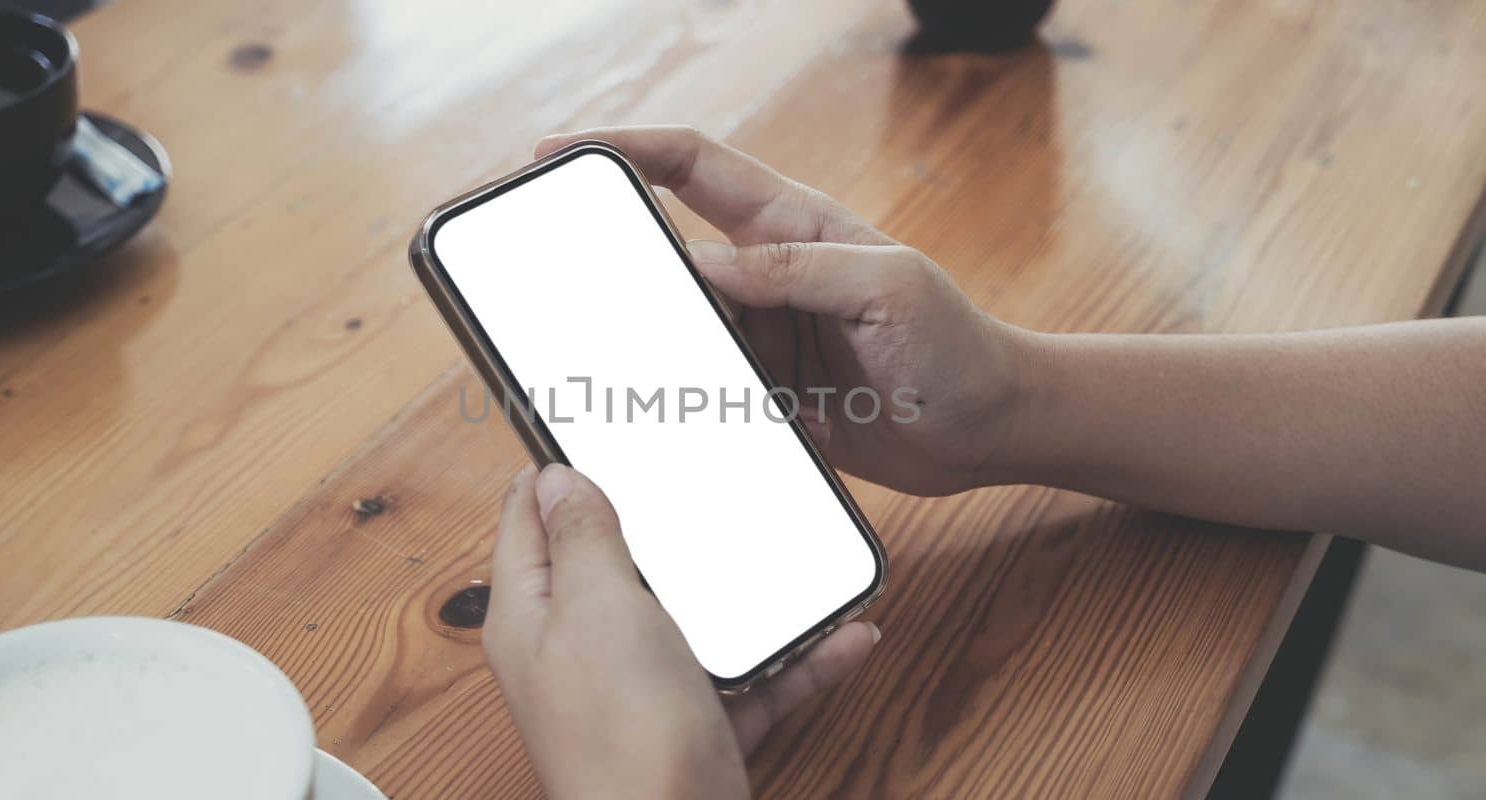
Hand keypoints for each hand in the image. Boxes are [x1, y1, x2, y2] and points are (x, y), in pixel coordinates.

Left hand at [485, 464, 879, 798]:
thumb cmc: (623, 736)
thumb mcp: (596, 607)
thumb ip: (582, 538)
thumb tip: (555, 479)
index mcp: (535, 614)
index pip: (527, 519)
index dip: (556, 468)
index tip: (595, 425)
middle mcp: (581, 650)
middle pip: (619, 565)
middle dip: (667, 521)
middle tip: (706, 469)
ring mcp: (642, 691)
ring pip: (697, 619)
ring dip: (747, 590)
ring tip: (792, 548)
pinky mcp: (699, 728)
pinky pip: (753, 678)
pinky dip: (797, 658)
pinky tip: (848, 635)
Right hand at [535, 127, 1024, 495]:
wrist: (990, 430)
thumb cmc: (958, 347)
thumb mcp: (888, 288)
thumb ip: (796, 270)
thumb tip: (700, 265)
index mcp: (794, 226)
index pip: (694, 166)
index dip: (626, 147)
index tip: (561, 150)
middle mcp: (768, 276)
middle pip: (667, 249)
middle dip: (612, 251)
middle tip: (558, 263)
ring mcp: (763, 335)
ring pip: (677, 324)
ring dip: (646, 338)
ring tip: (611, 357)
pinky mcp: (765, 392)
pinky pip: (701, 384)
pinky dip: (674, 393)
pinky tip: (655, 409)